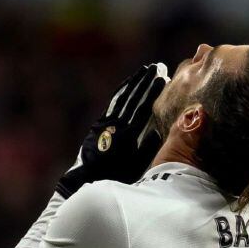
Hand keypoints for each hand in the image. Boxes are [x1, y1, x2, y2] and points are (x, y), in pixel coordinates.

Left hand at [56, 62, 169, 197]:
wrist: (84, 180)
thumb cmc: (115, 177)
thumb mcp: (136, 167)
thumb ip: (148, 148)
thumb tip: (161, 128)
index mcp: (127, 136)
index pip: (143, 108)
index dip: (153, 92)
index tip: (164, 78)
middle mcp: (115, 125)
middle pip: (132, 99)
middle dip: (145, 82)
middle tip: (157, 67)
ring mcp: (105, 122)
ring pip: (122, 98)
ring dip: (133, 83)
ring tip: (145, 70)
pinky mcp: (98, 123)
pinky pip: (112, 103)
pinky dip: (121, 92)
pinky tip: (127, 84)